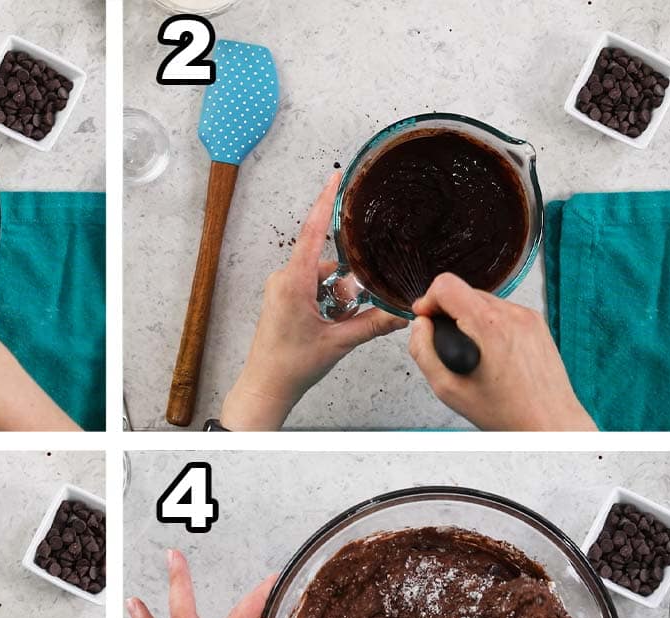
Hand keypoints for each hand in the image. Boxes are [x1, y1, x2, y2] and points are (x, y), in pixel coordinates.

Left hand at [221, 172, 407, 429]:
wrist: (265, 387)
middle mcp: (284, 279)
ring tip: (336, 326)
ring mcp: (281, 288)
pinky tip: (331, 325)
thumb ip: (374, 324)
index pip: (313, 232)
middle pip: (327, 262)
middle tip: (347, 313)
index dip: (327, 202)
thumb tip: (404, 312)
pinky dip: (329, 302)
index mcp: (293, 282)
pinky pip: (313, 288)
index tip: (336, 177)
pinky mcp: (282, 298)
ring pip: (323, 278)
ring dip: (338, 298)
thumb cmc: (290, 366)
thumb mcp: (339, 343)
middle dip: (347, 284)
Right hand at [408, 273, 596, 430]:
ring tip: (470, 351)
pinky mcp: (537, 323)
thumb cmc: (506, 412)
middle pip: (464, 291)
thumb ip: (424, 352)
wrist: (548, 422)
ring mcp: (528, 316)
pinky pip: (502, 312)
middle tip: (446, 342)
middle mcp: (512, 314)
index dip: (429, 300)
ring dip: (469, 319)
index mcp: (488, 326)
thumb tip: (420, 327)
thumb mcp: (448, 388)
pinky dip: (488, 325)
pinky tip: (490, 352)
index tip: (426, 318)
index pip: (446, 285)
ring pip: (483, 301)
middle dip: (448, 313)